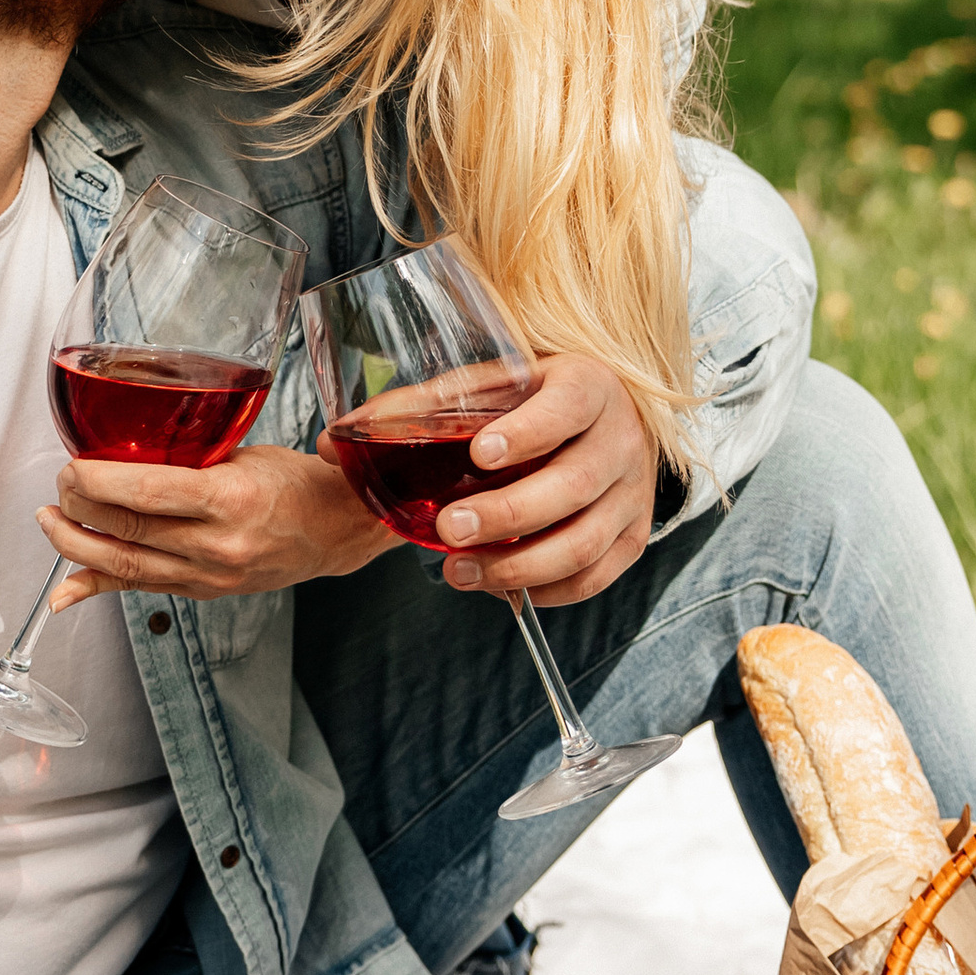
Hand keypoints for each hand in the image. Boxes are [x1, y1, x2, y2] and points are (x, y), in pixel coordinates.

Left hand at [42, 444, 392, 605]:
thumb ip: (189, 458)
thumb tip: (128, 450)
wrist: (333, 530)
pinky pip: (140, 591)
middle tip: (57, 487)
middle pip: (128, 531)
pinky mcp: (203, 593)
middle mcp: (218, 545)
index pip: (147, 492)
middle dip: (78, 508)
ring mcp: (209, 576)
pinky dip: (96, 589)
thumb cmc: (290, 483)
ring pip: (125, 567)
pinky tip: (64, 593)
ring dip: (76, 546)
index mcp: (230, 499)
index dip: (97, 481)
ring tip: (49, 523)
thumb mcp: (243, 454)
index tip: (72, 466)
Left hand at [427, 351, 659, 610]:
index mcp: (590, 387)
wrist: (608, 419)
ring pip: (584, 542)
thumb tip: (342, 437)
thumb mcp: (498, 384)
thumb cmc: (540, 400)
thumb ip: (430, 405)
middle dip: (507, 514)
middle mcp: (621, 439)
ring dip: (517, 565)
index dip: (527, 433)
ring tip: (459, 570)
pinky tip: (496, 584)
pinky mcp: (632, 537)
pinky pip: (592, 578)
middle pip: (574, 484)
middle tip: (451, 527)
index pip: (567, 408)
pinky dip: (543, 590)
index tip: (480, 454)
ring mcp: (633, 494)